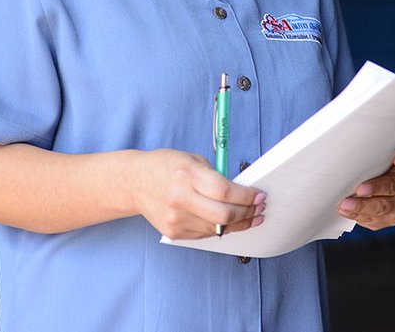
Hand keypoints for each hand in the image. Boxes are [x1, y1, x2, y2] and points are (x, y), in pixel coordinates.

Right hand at [129, 149, 264, 239]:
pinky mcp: (174, 233)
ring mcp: (176, 219)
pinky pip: (205, 234)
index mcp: (187, 175)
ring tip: (251, 217)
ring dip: (239, 224)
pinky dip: (220, 229)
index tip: (259, 196)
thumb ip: (216, 177)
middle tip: (259, 209)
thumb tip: (242, 194)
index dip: (247, 197)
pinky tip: (229, 222)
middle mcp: (180, 199)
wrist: (135, 182)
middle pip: (224, 215)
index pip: (225, 192)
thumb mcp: (192, 160)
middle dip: (248, 213)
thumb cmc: (165, 167)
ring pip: (218, 229)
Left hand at [337, 148, 394, 230]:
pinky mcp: (389, 219)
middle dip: (375, 188)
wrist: (378, 191)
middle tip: (360, 189)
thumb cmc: (374, 170)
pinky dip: (358, 215)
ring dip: (363, 206)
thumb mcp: (377, 159)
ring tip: (346, 205)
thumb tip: (352, 149)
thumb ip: (372, 155)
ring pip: (383, 207)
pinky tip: (346, 211)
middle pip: (392, 186)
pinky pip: (374, 220)